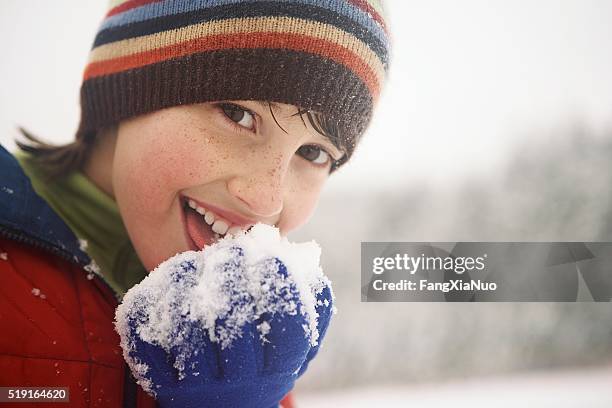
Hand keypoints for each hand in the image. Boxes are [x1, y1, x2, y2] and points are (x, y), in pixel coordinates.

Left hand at [116, 245, 333, 407]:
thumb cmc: (265, 360)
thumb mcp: (296, 342)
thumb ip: (310, 305)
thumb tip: (307, 257)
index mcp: (277, 370)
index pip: (286, 329)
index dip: (280, 286)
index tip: (271, 254)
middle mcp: (239, 386)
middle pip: (234, 329)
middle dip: (231, 280)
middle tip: (230, 249)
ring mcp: (197, 388)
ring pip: (187, 337)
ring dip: (188, 290)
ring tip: (194, 261)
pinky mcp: (161, 385)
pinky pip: (147, 346)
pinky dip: (150, 310)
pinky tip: (162, 282)